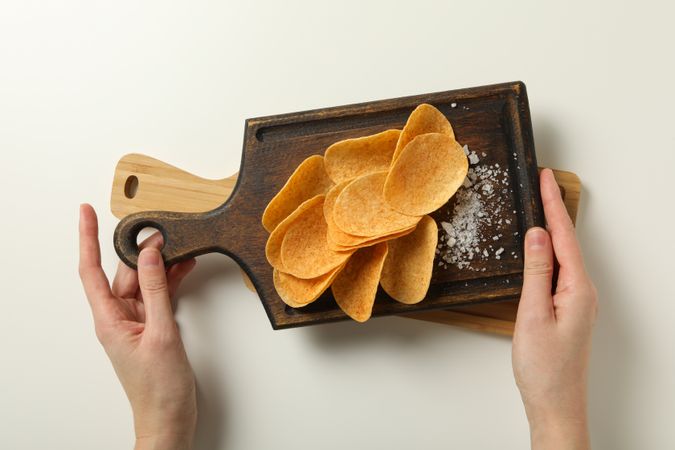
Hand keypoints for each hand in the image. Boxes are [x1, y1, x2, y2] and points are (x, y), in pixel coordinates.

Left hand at [78, 204, 197, 449]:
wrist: (169, 417)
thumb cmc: (159, 388)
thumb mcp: (161, 334)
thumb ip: (156, 290)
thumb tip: (150, 255)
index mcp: (109, 320)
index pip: (91, 270)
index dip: (87, 239)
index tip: (86, 212)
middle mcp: (118, 317)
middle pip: (123, 271)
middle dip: (142, 250)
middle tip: (164, 231)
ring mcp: (135, 321)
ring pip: (144, 281)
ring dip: (161, 265)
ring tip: (181, 247)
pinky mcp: (152, 326)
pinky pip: (157, 294)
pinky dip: (170, 280)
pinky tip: (184, 267)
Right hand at [512, 169, 597, 449]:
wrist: (555, 403)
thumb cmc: (543, 366)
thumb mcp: (533, 314)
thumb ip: (537, 271)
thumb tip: (538, 234)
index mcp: (577, 289)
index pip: (564, 236)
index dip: (552, 205)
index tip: (545, 177)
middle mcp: (583, 291)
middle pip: (568, 240)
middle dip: (555, 209)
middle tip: (542, 182)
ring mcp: (578, 301)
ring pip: (565, 255)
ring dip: (553, 229)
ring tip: (541, 205)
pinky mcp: (569, 309)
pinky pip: (561, 270)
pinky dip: (551, 251)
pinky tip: (542, 246)